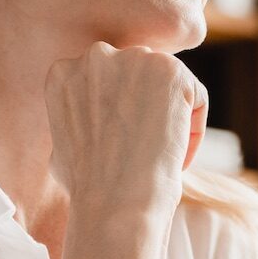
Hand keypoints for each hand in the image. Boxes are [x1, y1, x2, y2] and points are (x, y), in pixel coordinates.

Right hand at [44, 41, 208, 215]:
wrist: (115, 201)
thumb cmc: (87, 189)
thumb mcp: (62, 148)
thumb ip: (77, 122)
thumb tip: (92, 125)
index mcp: (63, 73)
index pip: (106, 83)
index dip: (119, 117)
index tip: (124, 148)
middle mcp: (96, 56)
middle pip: (137, 78)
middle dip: (146, 111)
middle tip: (149, 151)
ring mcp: (135, 59)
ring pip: (168, 86)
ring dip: (171, 119)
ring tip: (164, 157)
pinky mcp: (172, 72)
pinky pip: (195, 97)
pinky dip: (193, 129)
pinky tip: (179, 157)